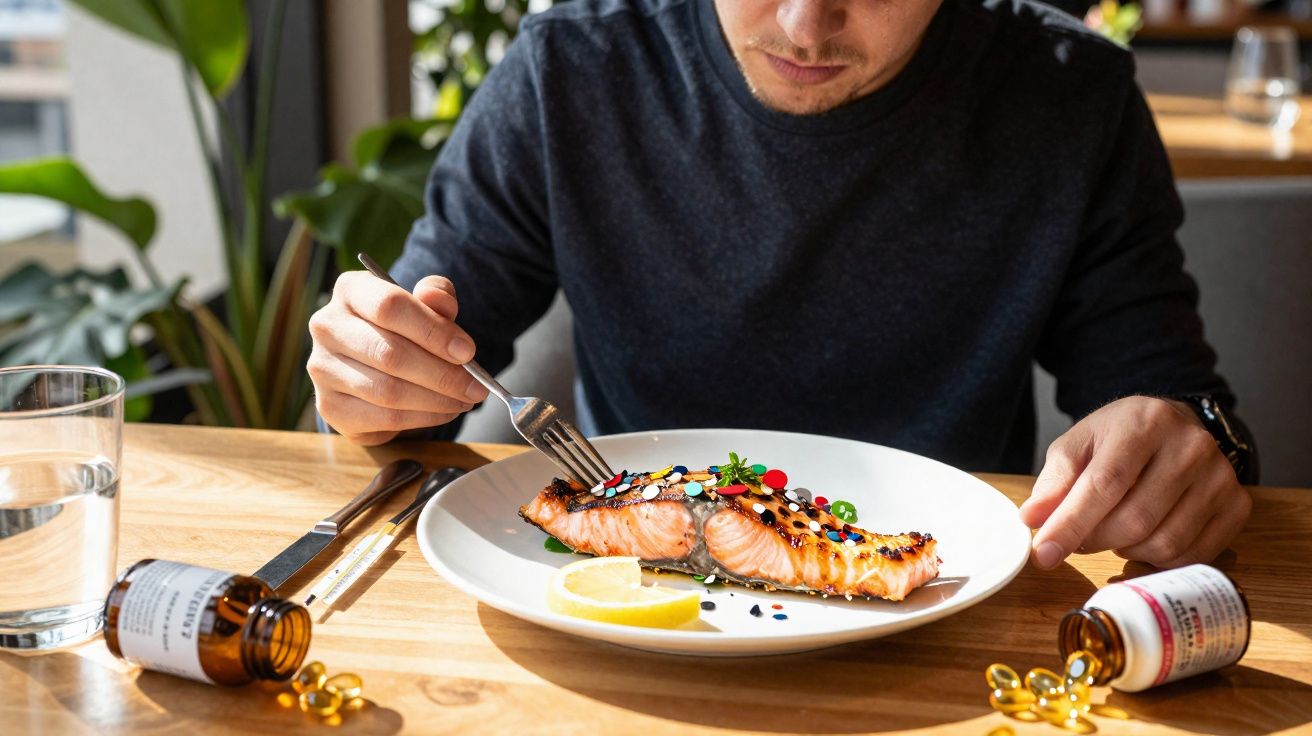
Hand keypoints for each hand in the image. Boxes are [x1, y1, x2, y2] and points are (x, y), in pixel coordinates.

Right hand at [307, 271, 489, 444]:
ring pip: (388, 391)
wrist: (371, 364)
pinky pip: (383, 417)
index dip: (434, 331)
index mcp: (350, 291)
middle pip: (390, 353)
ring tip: (464, 399)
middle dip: (443, 374)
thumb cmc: (402, 328)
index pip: (390, 305)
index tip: (467, 352)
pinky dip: (422, 418)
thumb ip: (436, 297)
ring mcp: (323, 369)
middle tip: (476, 386)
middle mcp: (327, 326)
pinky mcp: (329, 406)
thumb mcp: (424, 305)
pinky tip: (443, 411)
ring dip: (436, 400)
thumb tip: (440, 302)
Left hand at [1019, 396, 1250, 569]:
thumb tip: (1032, 519)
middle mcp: (1190, 446)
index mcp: (1144, 423)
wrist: (1173, 427)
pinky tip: (1143, 538)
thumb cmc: (1117, 439)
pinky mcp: (1237, 505)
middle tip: (1078, 538)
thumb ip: (1054, 481)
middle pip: (1135, 519)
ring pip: (1164, 543)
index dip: (1071, 524)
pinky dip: (1158, 559)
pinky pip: (1192, 555)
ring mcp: (1220, 477)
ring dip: (1126, 550)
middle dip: (1095, 540)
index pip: (1104, 484)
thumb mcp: (1077, 446)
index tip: (1044, 554)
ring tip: (1113, 530)